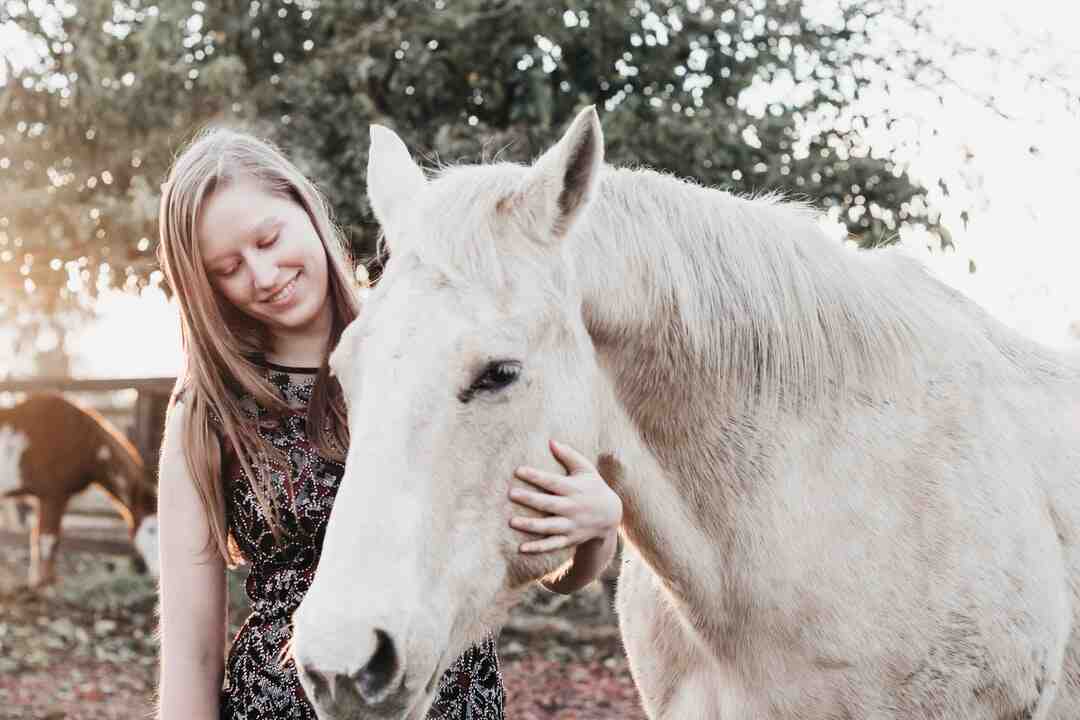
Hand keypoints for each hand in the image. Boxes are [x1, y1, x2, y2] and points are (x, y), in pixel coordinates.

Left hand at [508, 439, 621, 553]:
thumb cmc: (593, 486)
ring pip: (549, 527)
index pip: (552, 481)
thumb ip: (569, 455)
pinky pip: (552, 545)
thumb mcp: (586, 469)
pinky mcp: (569, 539)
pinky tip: (521, 548)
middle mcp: (572, 508)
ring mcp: (571, 525)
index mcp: (574, 488)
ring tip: (512, 521)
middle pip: (548, 504)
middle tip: (511, 494)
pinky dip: (538, 548)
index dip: (535, 476)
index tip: (518, 470)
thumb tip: (551, 441)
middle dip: (530, 499)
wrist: (610, 516)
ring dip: (530, 525)